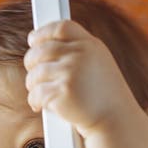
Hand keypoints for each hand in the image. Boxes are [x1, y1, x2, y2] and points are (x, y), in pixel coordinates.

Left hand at [23, 20, 131, 136]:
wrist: (115, 121)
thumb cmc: (105, 96)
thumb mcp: (98, 63)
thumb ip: (77, 51)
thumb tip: (42, 43)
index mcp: (91, 45)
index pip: (61, 27)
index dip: (43, 32)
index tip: (34, 40)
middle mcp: (81, 55)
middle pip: (41, 50)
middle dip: (31, 62)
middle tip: (34, 74)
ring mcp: (71, 73)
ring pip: (34, 73)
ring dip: (33, 85)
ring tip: (42, 94)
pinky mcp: (62, 93)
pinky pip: (35, 93)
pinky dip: (35, 101)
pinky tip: (41, 106)